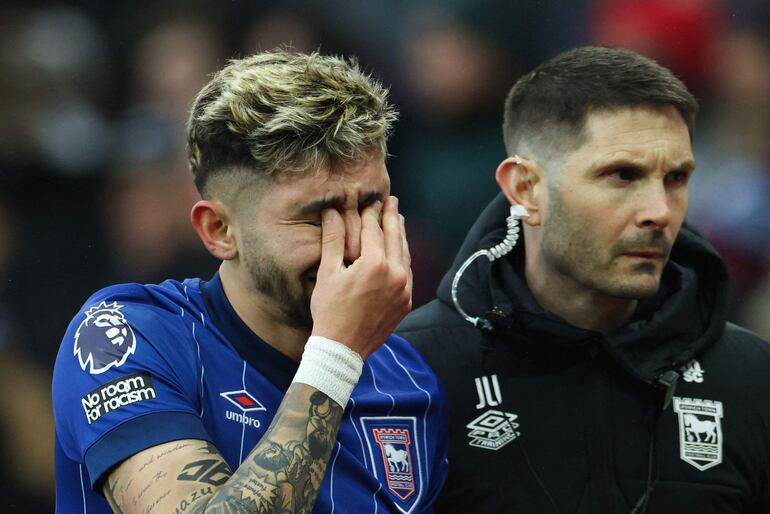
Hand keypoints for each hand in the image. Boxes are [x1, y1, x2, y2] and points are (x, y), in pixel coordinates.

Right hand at [310, 196, 411, 358]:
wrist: (342, 349)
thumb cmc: (330, 311)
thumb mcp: (327, 273)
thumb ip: (333, 240)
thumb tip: (332, 212)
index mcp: (374, 264)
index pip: (374, 230)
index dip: (371, 214)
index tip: (371, 201)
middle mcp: (395, 274)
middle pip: (395, 237)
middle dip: (392, 217)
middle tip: (392, 201)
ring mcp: (404, 289)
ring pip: (405, 254)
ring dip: (400, 236)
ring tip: (397, 220)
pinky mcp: (406, 302)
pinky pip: (408, 272)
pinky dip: (403, 258)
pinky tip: (399, 251)